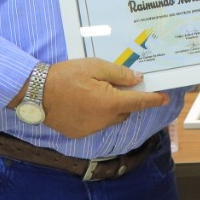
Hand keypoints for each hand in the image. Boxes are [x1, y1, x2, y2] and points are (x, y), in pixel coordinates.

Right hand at [26, 58, 168, 138]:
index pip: (139, 102)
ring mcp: (92, 129)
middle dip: (125, 99)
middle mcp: (104, 120)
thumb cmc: (65, 76)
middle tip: (114, 84)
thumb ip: (118, 74)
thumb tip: (137, 79)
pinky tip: (82, 102)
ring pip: (111, 118)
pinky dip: (95, 115)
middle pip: (125, 111)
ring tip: (93, 91)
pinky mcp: (80, 133)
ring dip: (110, 108)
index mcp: (111, 103)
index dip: (154, 100)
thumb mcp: (94, 66)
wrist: (35, 93)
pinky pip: (96, 124)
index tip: (165, 98)